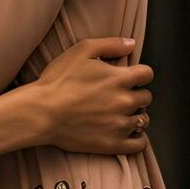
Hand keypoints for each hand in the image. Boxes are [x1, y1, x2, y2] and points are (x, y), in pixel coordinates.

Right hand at [32, 37, 152, 155]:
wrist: (41, 112)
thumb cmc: (58, 81)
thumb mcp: (81, 50)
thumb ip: (110, 44)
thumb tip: (131, 44)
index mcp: (120, 79)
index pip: (147, 74)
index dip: (139, 74)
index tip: (129, 77)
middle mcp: (125, 101)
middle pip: (146, 97)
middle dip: (135, 94)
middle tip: (119, 95)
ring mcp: (120, 125)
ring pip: (143, 119)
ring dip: (135, 114)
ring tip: (120, 113)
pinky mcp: (113, 144)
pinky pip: (139, 144)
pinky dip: (137, 139)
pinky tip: (128, 133)